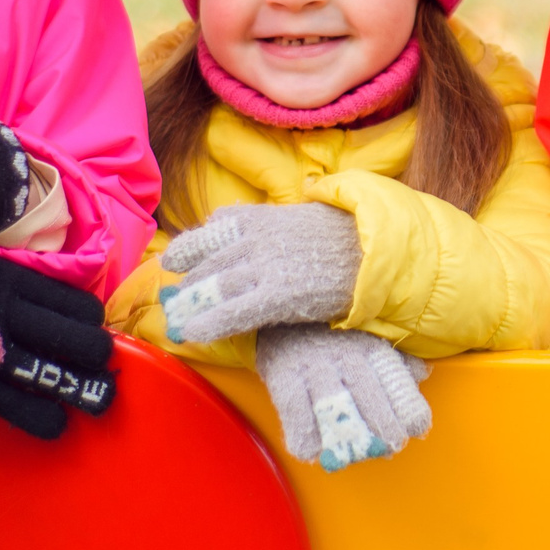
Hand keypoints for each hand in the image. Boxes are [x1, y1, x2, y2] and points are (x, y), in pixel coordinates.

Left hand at [158, 202, 361, 343]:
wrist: (378, 249)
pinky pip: (234, 311)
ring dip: (190, 305)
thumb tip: (225, 216)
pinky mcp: (278, 294)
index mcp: (261, 218)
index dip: (190, 247)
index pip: (214, 231)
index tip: (172, 260)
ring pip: (214, 286)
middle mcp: (256, 239)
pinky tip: (192, 334)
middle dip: (187, 285)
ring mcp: (265, 265)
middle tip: (172, 303)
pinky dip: (210, 323)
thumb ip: (261, 219)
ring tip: (175, 320)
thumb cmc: (346, 235)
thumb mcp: (299, 215)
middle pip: (209, 263)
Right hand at [255, 323, 431, 470]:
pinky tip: (312, 452)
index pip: (396, 377)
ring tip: (354, 455)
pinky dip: (303, 433)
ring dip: (346, 433)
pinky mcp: (284, 374)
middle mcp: (345, 355)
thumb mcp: (368, 340)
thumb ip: (396, 360)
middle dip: (383, 423)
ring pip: (333, 403)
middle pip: (368, 392)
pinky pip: (294, 408)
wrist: (282, 312)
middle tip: (390, 446)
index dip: (409, 406)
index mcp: (371, 347)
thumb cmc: (334, 335)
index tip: (417, 428)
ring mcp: (314, 366)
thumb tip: (423, 373)